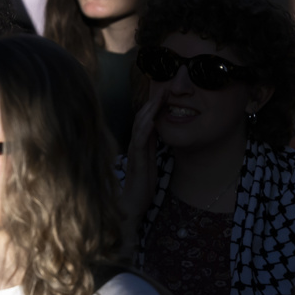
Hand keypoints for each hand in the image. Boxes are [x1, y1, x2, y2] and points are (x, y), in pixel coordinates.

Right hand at [120, 86, 163, 245]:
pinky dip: (145, 129)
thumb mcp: (151, 162)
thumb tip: (156, 132)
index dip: (152, 107)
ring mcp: (135, 152)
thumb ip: (151, 147)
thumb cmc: (141, 186)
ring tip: (158, 99)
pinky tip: (151, 119)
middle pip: (141, 119)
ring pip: (140, 127)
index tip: (162, 93)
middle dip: (151, 104)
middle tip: (161, 89)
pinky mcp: (137, 161)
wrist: (132, 205)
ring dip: (149, 112)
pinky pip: (140, 141)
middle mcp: (135, 145)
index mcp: (140, 145)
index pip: (144, 121)